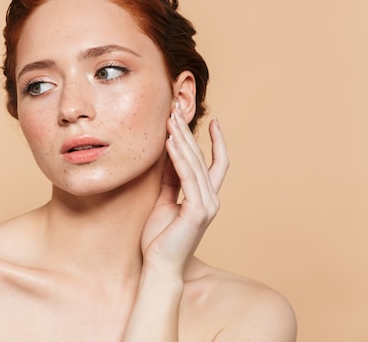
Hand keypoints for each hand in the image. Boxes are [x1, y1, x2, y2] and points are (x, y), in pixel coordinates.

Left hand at [140, 103, 228, 273]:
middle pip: (202, 157)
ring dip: (182, 139)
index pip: (216, 163)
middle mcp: (211, 199)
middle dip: (188, 132)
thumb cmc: (160, 238)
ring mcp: (206, 205)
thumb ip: (170, 180)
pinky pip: (187, 178)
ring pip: (195, 164)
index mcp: (205, 197)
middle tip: (176, 110)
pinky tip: (170, 143)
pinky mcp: (197, 211)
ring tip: (170, 119)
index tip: (213, 120)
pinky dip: (179, 158)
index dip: (216, 141)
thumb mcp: (165, 201)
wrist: (159, 266)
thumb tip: (168, 154)